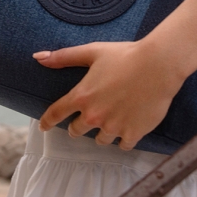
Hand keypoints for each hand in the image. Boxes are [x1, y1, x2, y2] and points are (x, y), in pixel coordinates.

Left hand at [34, 40, 183, 149]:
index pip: (56, 113)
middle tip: (90, 117)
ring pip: (100, 140)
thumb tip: (38, 56)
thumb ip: (64, 57)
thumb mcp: (93, 51)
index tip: (44, 126)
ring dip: (102, 132)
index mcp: (82, 96)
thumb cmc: (125, 55)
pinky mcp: (132, 133)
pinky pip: (123, 145)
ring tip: (111, 121)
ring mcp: (113, 127)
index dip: (47, 121)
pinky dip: (124, 139)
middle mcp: (95, 115)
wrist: (158, 65)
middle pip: (76, 131)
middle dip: (79, 125)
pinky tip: (128, 129)